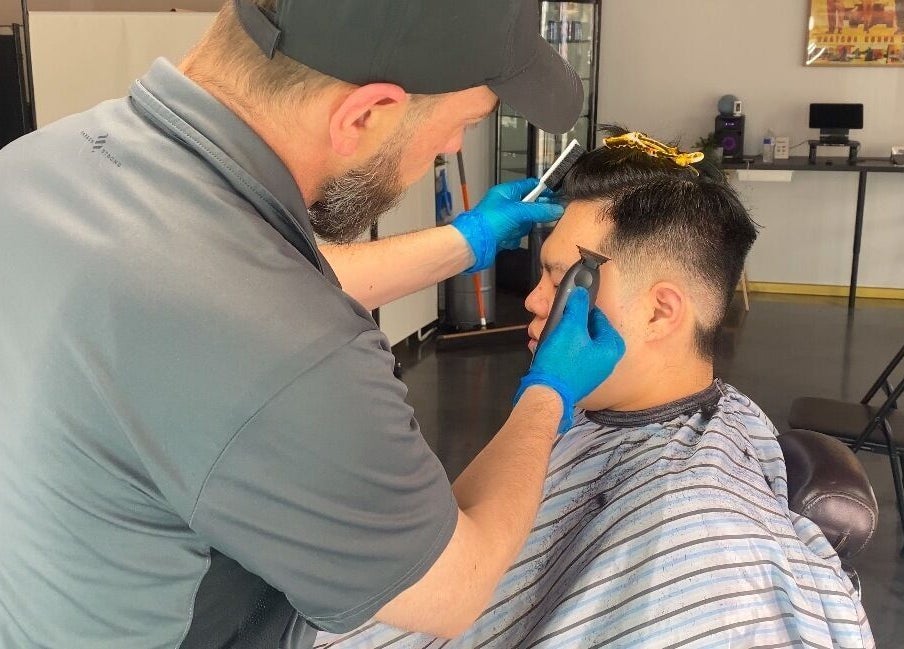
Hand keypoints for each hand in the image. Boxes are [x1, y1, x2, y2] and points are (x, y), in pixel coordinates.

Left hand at [450, 178, 563, 271]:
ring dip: (520, 229)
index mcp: (506, 192)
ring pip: (524, 223)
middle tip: (532, 219)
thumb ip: (538, 210)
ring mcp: (504, 220)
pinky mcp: (503, 234)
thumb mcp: (517, 212)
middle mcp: (505, 205)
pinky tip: (505, 239)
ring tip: (510, 231)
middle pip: (529, 207)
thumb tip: (556, 209)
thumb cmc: (487, 222)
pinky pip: (517, 235)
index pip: (529, 185)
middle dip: (530, 216)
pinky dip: (513, 238)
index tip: (556, 196)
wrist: (473, 244)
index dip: (543, 190)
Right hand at [515, 287, 624, 432]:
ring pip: (578, 342)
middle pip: (588, 330)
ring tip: (549, 336)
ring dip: (562, 336)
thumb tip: (581, 291)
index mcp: (612, 346)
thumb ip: (577, 306)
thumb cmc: (562, 361)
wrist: (547, 393)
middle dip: (569, 324)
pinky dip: (561, 350)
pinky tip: (548, 349)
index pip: (598, 317)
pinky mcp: (580, 377)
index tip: (566, 307)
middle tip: (555, 323)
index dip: (580, 309)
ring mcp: (594, 370)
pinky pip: (572, 356)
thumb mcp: (570, 326)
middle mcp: (607, 360)